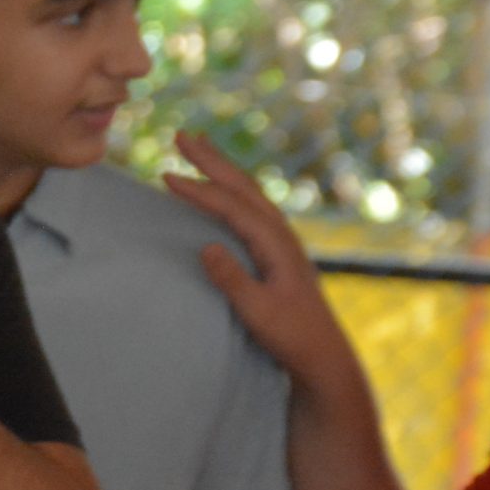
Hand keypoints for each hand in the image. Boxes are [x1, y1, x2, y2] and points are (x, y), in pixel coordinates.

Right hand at [162, 130, 355, 391]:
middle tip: (182, 134)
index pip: (232, 207)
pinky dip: (233, 190)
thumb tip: (205, 247)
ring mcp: (282, 242)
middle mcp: (282, 236)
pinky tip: (224, 190)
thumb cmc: (291, 337)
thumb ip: (232, 280)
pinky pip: (252, 208)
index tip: (165, 176)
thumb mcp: (258, 313)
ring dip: (223, 169)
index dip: (198, 190)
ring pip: (249, 193)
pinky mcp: (279, 252)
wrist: (323, 355)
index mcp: (276, 246)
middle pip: (243, 187)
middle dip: (212, 160)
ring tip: (200, 148)